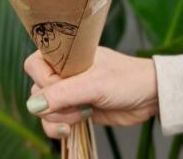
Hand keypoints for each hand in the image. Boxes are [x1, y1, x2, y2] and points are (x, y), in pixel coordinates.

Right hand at [24, 46, 157, 138]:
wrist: (149, 97)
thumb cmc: (126, 80)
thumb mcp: (94, 85)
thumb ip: (62, 94)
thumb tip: (32, 105)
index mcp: (66, 54)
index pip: (34, 64)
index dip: (43, 80)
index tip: (63, 87)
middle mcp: (64, 71)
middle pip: (36, 90)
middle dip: (53, 104)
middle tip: (79, 104)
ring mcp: (69, 92)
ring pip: (43, 109)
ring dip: (56, 119)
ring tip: (82, 115)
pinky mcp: (75, 109)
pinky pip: (53, 122)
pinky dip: (57, 129)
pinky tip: (71, 129)